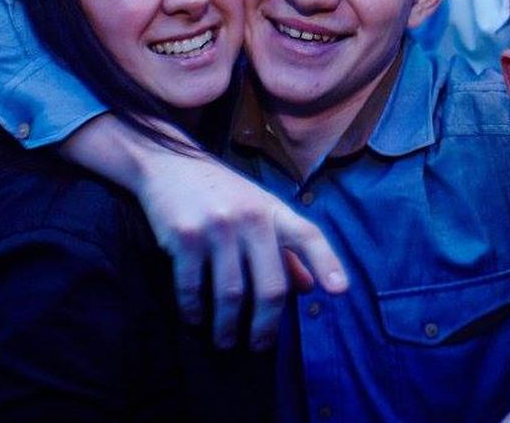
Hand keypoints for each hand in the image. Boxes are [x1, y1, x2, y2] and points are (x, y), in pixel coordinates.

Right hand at [61, 114, 347, 350]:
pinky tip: (195, 318)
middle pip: (270, 286)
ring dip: (227, 326)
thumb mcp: (259, 210)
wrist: (169, 164)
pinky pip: (192, 286)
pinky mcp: (185, 236)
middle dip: (265, 325)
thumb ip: (285, 248)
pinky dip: (194, 309)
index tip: (340, 291)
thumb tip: (308, 288)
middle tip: (258, 345)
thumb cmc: (221, 192)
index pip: (308, 236)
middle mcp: (251, 218)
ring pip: (230, 294)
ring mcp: (217, 227)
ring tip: (224, 340)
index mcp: (274, 211)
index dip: (327, 263)